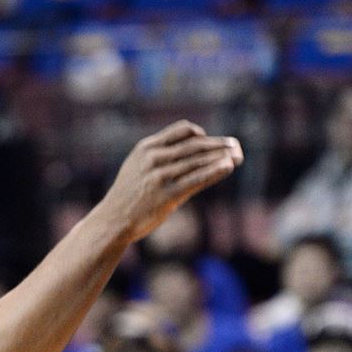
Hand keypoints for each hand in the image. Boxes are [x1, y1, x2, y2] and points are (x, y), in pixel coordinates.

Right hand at [100, 122, 242, 243]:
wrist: (113, 220)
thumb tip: (183, 154)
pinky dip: (214, 171)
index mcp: (147, 147)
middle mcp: (154, 158)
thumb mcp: (136, 167)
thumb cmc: (127, 197)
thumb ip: (158, 157)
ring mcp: (160, 177)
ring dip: (221, 156)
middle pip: (194, 145)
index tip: (213, 141)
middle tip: (236, 145)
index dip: (201, 134)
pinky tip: (228, 167)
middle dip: (218, 144)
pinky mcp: (167, 195)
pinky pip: (196, 179)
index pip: (181, 131)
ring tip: (238, 156)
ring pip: (198, 161)